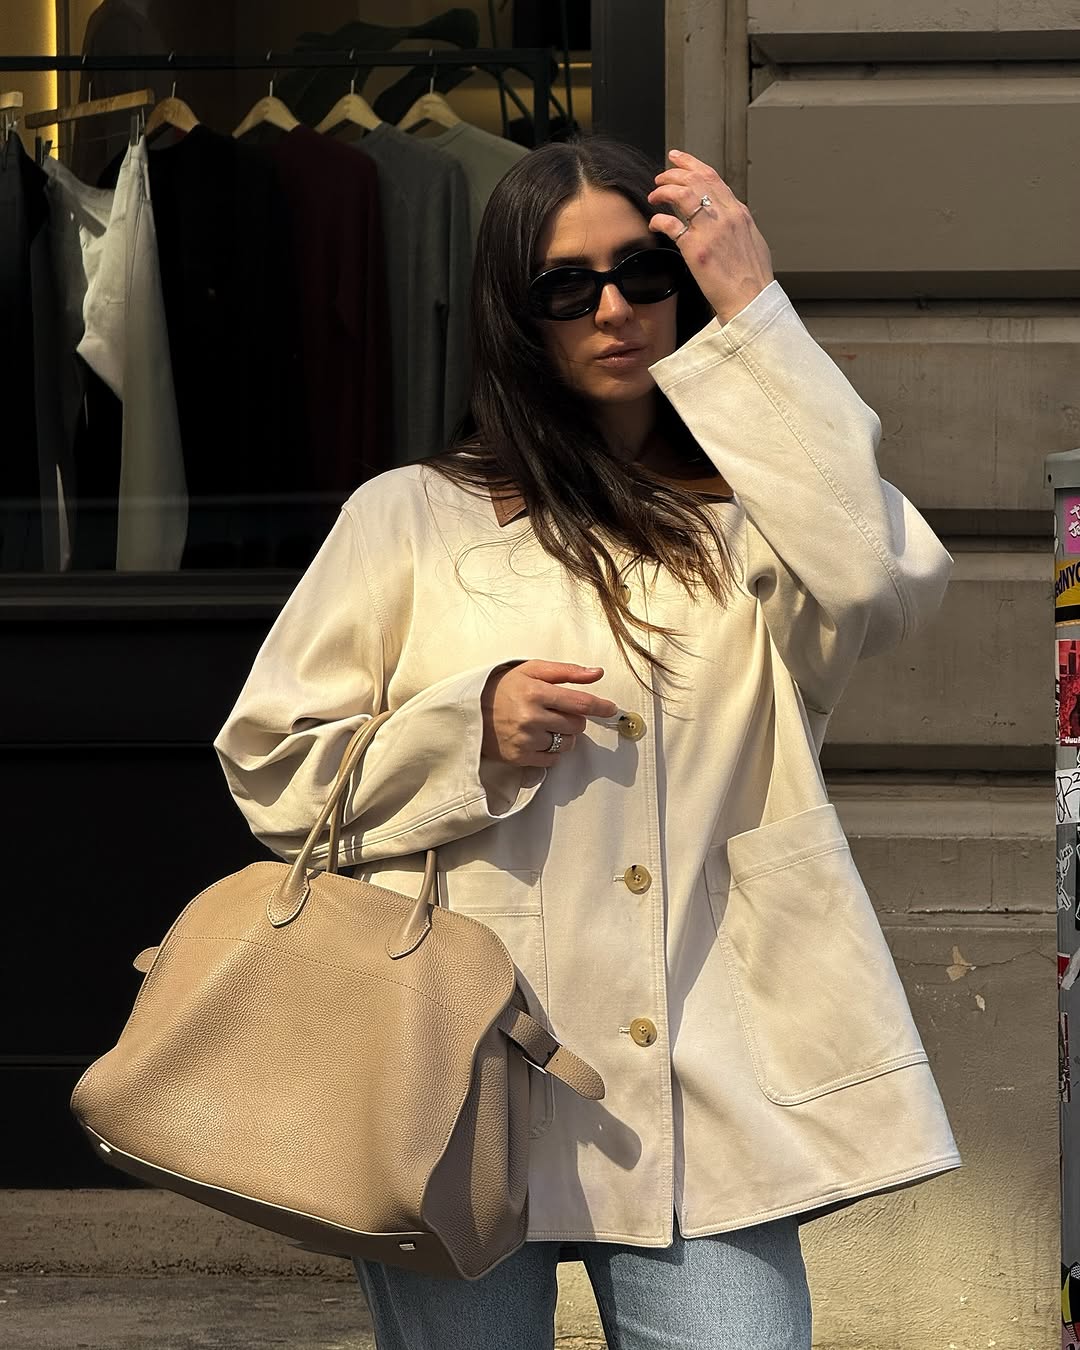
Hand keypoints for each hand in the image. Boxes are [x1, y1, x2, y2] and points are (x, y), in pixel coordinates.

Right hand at [481, 661, 617, 766]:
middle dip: (574, 719)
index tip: (611, 708)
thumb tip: (598, 673)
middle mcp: (531, 717)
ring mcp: (525, 740)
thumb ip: (567, 671)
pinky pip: (552, 760)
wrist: (470, 711)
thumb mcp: (533, 670)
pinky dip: (550, 751)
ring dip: (564, 736)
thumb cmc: (505, 687)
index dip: (600, 706)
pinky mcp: (519, 758)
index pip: (580, 703)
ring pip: (567, 744)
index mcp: (536, 692)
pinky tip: (536, 739)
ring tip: (544, 725)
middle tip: (556, 711)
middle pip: (577, 725)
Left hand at [647, 149, 773, 324]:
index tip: (678, 159)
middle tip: (661, 178)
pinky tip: (654, 222)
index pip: (713, 178)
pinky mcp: (696, 249)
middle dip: (673, 173)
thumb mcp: (752, 241)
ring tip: (655, 195)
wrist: (752, 300)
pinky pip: (670, 225)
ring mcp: (710, 231)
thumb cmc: (753, 278)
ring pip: (682, 194)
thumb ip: (738, 225)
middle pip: (695, 180)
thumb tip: (728, 218)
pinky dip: (659, 220)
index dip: (692, 164)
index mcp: (738, 213)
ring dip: (664, 191)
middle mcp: (725, 216)